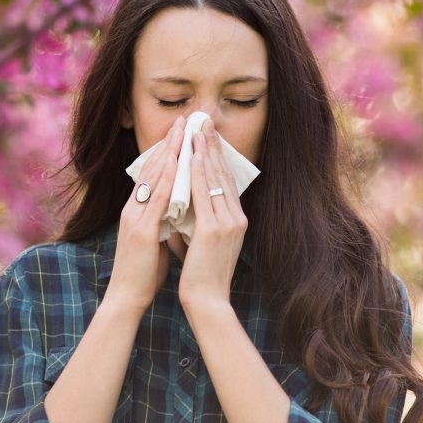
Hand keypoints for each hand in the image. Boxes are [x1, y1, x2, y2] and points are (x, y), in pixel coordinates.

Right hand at [107, 115, 185, 313]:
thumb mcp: (154, 239)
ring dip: (169, 153)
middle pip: (150, 168)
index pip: (151, 173)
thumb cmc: (143, 271)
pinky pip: (156, 199)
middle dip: (168, 143)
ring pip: (153, 178)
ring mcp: (135, 217)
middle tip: (183, 120)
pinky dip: (167, 179)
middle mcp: (132, 208)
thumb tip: (178, 209)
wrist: (127, 298)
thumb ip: (162, 220)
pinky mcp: (141, 231)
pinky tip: (177, 165)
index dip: (165, 151)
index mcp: (136, 210)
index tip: (180, 132)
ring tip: (182, 132)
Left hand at [179, 118, 247, 309]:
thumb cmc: (202, 274)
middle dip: (212, 145)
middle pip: (223, 173)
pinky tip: (191, 156)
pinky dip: (197, 173)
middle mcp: (237, 217)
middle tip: (204, 121)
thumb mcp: (204, 241)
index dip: (216, 156)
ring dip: (204, 151)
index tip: (207, 135)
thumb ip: (199, 220)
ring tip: (197, 129)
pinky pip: (204, 194)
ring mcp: (228, 222)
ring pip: (214, 179)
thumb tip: (185, 204)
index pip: (225, 180)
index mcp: (236, 220)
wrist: (208, 301)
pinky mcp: (215, 230)